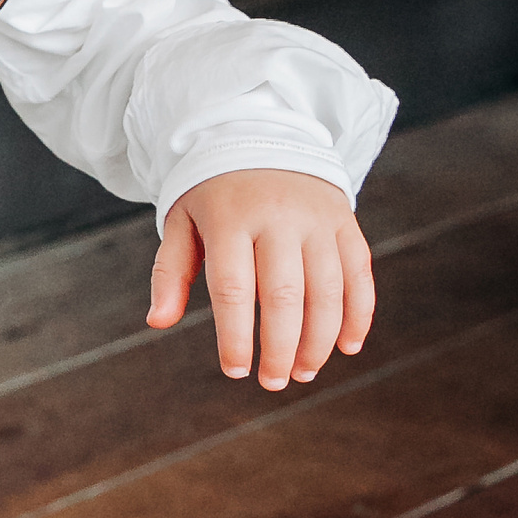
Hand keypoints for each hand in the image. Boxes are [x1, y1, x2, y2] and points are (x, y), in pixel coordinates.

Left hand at [148, 169, 374, 389]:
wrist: (262, 135)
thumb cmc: (213, 194)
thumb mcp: (181, 222)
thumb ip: (170, 272)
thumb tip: (158, 322)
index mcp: (229, 217)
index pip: (232, 289)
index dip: (235, 336)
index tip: (235, 371)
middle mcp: (278, 216)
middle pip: (284, 294)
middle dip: (281, 347)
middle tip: (273, 382)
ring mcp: (316, 218)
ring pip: (327, 289)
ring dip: (320, 340)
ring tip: (304, 373)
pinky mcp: (344, 220)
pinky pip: (359, 273)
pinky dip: (359, 314)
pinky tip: (347, 347)